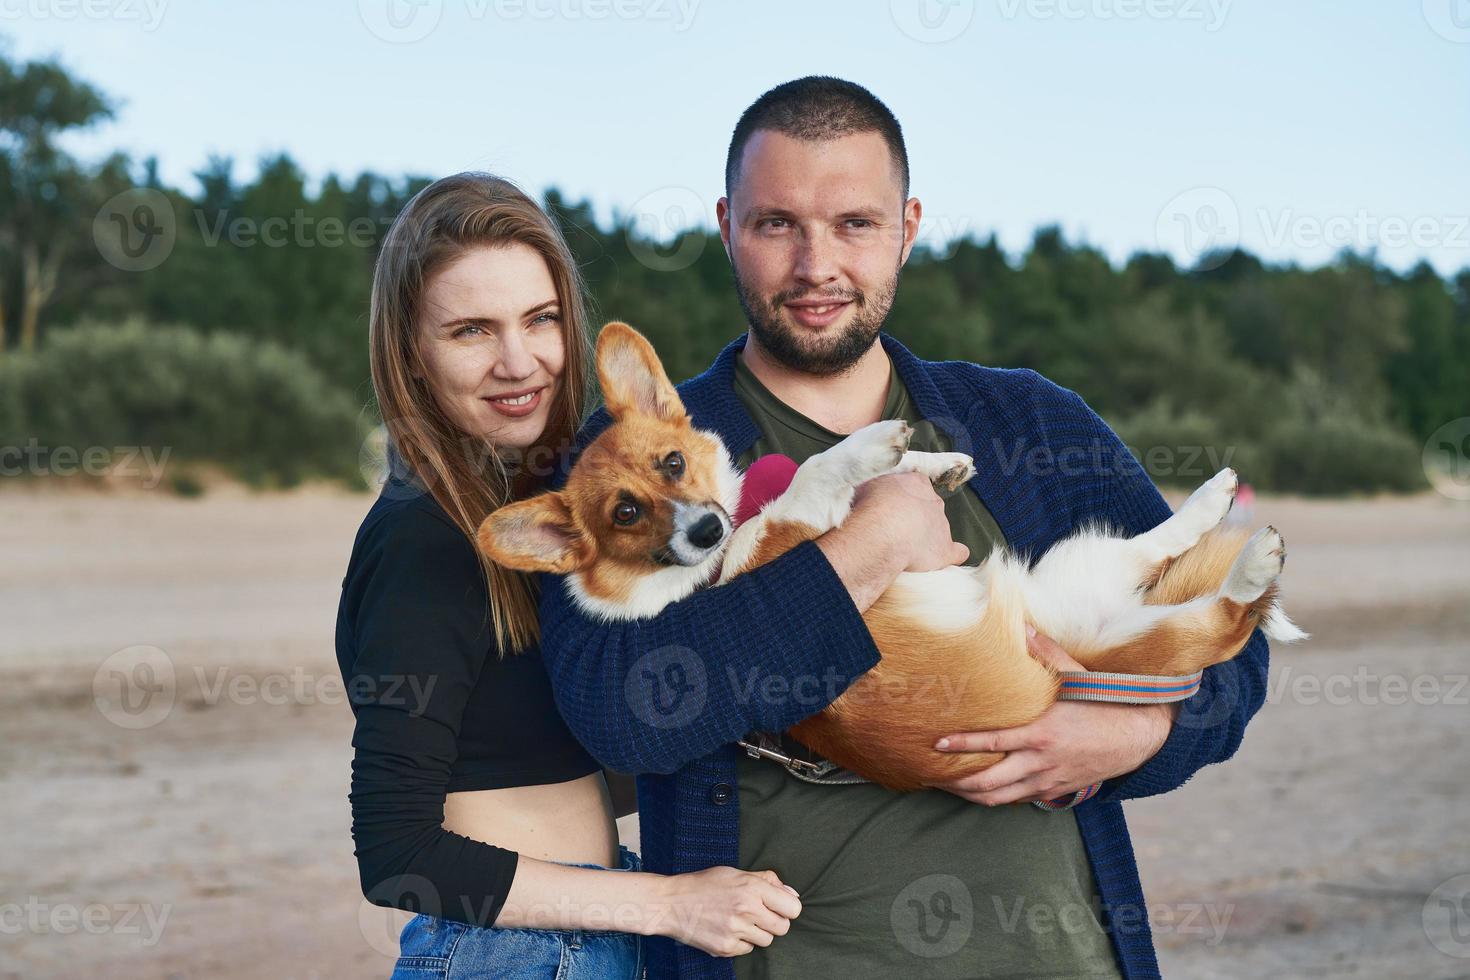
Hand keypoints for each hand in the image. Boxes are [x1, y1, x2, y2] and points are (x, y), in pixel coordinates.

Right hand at [649, 866, 801, 957]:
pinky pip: (747, 949)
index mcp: (752, 888)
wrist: (671, 903)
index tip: (779, 906)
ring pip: (766, 940)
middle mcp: (746, 910)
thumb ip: (766, 880)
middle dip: (775, 922)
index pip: (793, 907)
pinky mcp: (725, 948)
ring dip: (758, 932)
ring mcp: (735, 931)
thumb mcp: (736, 873)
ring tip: (740, 920)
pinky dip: (742, 942)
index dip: (788, 907)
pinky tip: (728, 929)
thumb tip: (792, 893)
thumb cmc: (705, 884)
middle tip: (760, 914)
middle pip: (783, 927)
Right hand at [850, 471, 968, 571]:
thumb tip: (870, 494)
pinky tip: (942, 560)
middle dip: (915, 517)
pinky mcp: (944, 550)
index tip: (893, 506)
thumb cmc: (869, 508)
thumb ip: (875, 488)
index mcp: (916, 483)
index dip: (905, 497)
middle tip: (895, 529)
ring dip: (926, 537)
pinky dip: (953, 555)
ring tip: (905, 549)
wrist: (880, 533)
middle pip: (929, 507)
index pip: (917, 485)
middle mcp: (934, 501)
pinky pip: (957, 553)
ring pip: (939, 529)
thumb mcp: (866, 486)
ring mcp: (942, 526)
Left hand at [926, 629, 1177, 804]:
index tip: (936, 744)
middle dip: (956, 782)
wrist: (1138, 737)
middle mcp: (1040, 761)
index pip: (991, 742)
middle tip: (931, 775)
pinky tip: (980, 790)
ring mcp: (1047, 779)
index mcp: (1041, 732)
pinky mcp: (1055, 790)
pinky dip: (995, 798)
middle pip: (987, 782)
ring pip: (999, 798)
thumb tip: (1021, 625)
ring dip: (970, 795)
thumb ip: (1045, 651)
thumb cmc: (1104, 704)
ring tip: (948, 786)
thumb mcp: (1075, 675)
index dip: (960, 745)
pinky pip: (1018, 800)